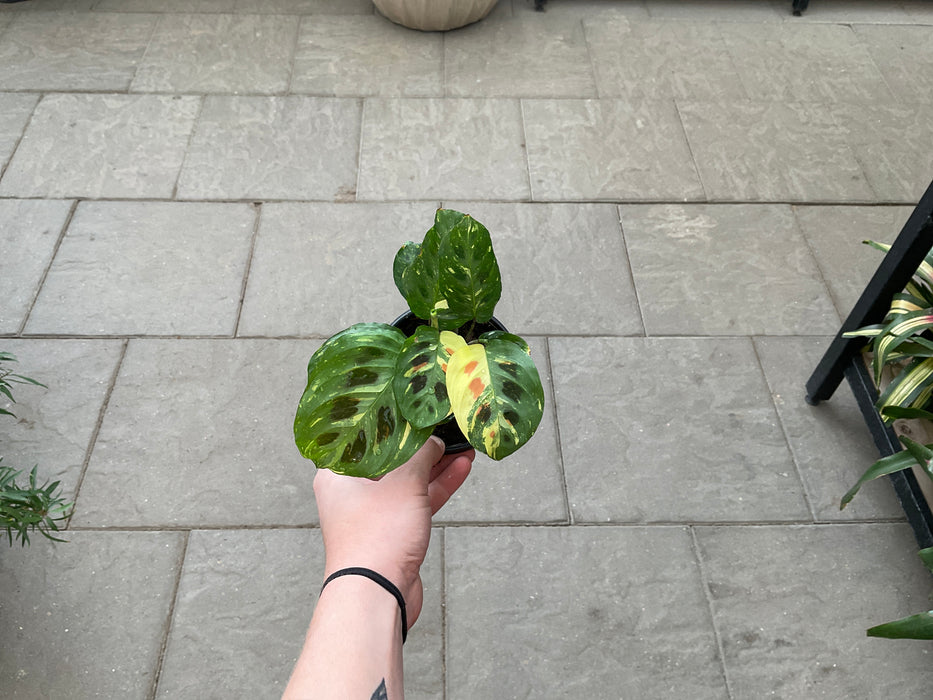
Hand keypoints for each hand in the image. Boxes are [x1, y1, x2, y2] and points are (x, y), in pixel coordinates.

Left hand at [313, 436, 472, 629]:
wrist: (378, 593)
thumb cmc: (377, 537)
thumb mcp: (404, 482)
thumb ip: (421, 454)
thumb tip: (433, 439)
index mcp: (338, 472)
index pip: (364, 434)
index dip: (391, 418)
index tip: (413, 406)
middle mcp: (351, 489)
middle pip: (391, 456)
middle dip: (422, 442)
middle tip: (446, 425)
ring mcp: (373, 511)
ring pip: (408, 478)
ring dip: (436, 463)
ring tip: (463, 444)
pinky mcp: (393, 529)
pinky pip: (417, 499)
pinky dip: (437, 485)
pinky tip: (461, 468)